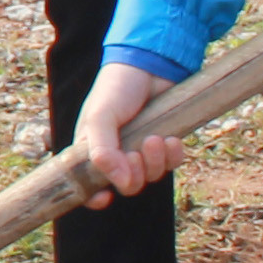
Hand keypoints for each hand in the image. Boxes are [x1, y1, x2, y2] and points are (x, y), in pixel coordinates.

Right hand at [73, 59, 177, 200]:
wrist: (150, 65)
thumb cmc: (116, 88)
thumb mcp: (100, 117)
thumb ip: (103, 151)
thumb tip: (119, 184)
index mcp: (92, 150)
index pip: (89, 186)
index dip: (95, 198)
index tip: (105, 197)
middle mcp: (117, 154)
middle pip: (127, 185)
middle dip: (135, 174)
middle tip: (137, 153)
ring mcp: (142, 150)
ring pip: (151, 176)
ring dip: (155, 162)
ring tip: (156, 139)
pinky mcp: (164, 144)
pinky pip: (172, 164)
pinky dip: (173, 156)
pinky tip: (172, 140)